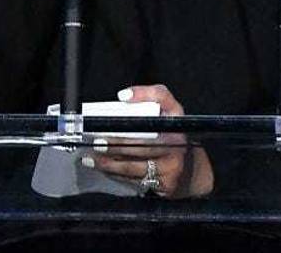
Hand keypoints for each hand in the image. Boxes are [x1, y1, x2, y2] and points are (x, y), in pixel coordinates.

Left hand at [84, 84, 214, 198]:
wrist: (188, 167)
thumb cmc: (173, 133)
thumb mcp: (170, 108)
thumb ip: (153, 94)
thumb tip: (124, 95)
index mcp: (175, 124)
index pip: (152, 120)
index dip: (132, 117)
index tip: (111, 118)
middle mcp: (175, 147)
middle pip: (139, 147)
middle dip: (114, 146)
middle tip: (96, 143)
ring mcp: (171, 169)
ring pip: (133, 167)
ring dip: (109, 164)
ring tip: (91, 159)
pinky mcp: (165, 187)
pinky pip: (135, 181)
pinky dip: (116, 175)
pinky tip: (104, 169)